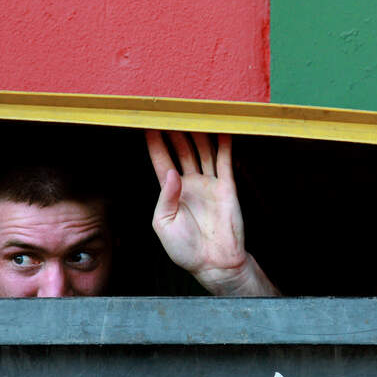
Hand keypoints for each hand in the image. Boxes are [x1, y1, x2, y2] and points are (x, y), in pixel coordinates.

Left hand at [145, 130, 277, 295]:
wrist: (215, 263)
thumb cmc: (185, 249)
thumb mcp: (164, 224)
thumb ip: (166, 197)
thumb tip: (172, 172)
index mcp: (171, 193)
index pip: (161, 161)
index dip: (156, 143)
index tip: (149, 125)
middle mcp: (190, 184)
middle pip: (182, 151)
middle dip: (176, 132)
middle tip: (172, 112)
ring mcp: (209, 184)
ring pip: (202, 151)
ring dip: (197, 134)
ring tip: (192, 115)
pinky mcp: (227, 187)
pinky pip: (224, 161)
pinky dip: (224, 145)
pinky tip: (221, 130)